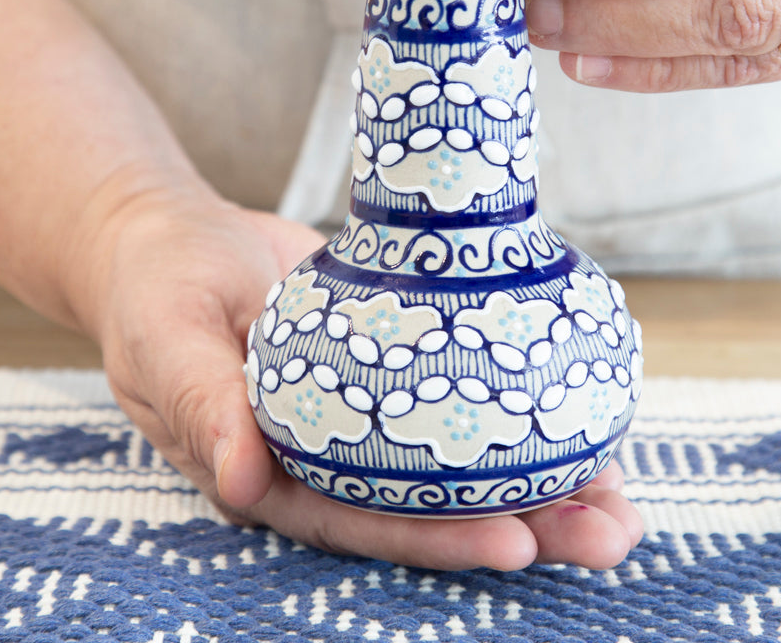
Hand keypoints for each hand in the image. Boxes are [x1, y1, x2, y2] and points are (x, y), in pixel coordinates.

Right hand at [80, 187, 642, 569]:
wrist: (177, 238)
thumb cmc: (157, 291)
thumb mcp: (167, 341)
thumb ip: (202, 405)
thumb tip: (239, 482)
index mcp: (273, 469)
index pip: (362, 519)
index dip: (439, 537)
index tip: (519, 542)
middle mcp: (329, 451)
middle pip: (432, 502)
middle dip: (524, 522)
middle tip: (610, 533)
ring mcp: (367, 408)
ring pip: (460, 456)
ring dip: (542, 477)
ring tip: (623, 495)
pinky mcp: (393, 359)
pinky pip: (459, 391)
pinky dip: (516, 406)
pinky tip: (582, 416)